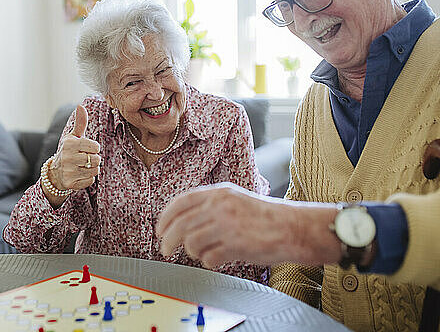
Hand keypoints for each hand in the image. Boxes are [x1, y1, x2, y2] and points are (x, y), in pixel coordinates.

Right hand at [49, 105, 100, 191]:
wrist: (55, 173)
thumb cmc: (68, 151)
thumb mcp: (72, 137)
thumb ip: (80, 123)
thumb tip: (81, 105)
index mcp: (69, 144)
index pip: (95, 147)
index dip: (94, 148)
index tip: (88, 149)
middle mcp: (68, 157)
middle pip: (96, 159)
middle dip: (94, 159)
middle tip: (85, 159)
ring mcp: (69, 171)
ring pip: (95, 170)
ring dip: (92, 169)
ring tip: (83, 166)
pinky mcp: (71, 183)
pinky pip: (90, 181)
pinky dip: (88, 179)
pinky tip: (80, 175)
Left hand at [156, 183, 338, 266]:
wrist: (294, 227)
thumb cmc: (265, 216)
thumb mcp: (235, 199)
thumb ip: (211, 205)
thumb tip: (183, 220)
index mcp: (219, 192)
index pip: (181, 202)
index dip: (166, 217)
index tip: (160, 229)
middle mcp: (220, 206)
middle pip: (180, 224)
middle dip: (168, 240)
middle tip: (165, 250)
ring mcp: (227, 225)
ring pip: (191, 242)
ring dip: (193, 252)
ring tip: (204, 253)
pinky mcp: (235, 244)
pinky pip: (209, 257)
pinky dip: (209, 261)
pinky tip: (218, 259)